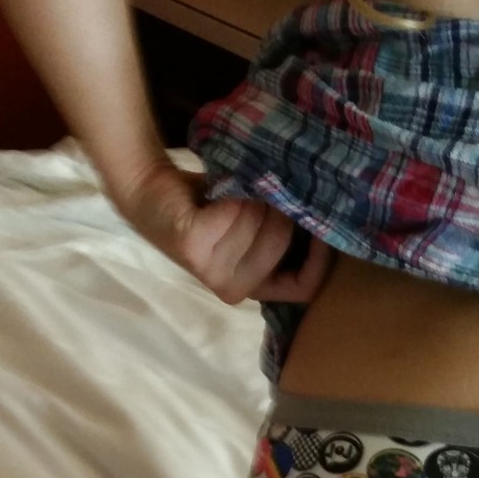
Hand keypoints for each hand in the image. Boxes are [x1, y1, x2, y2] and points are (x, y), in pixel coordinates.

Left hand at [118, 159, 331, 304]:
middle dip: (277, 207)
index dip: (320, 256)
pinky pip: (234, 211)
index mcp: (253, 287)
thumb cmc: (208, 206)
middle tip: (257, 188)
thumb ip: (284, 231)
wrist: (150, 191)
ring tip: (233, 190)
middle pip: (281, 243)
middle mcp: (233, 289)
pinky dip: (230, 190)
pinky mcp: (193, 249)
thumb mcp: (255, 222)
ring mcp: (211, 273)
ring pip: (258, 223)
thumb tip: (328, 213)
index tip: (322, 217)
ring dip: (250, 194)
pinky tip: (218, 190)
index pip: (304, 286)